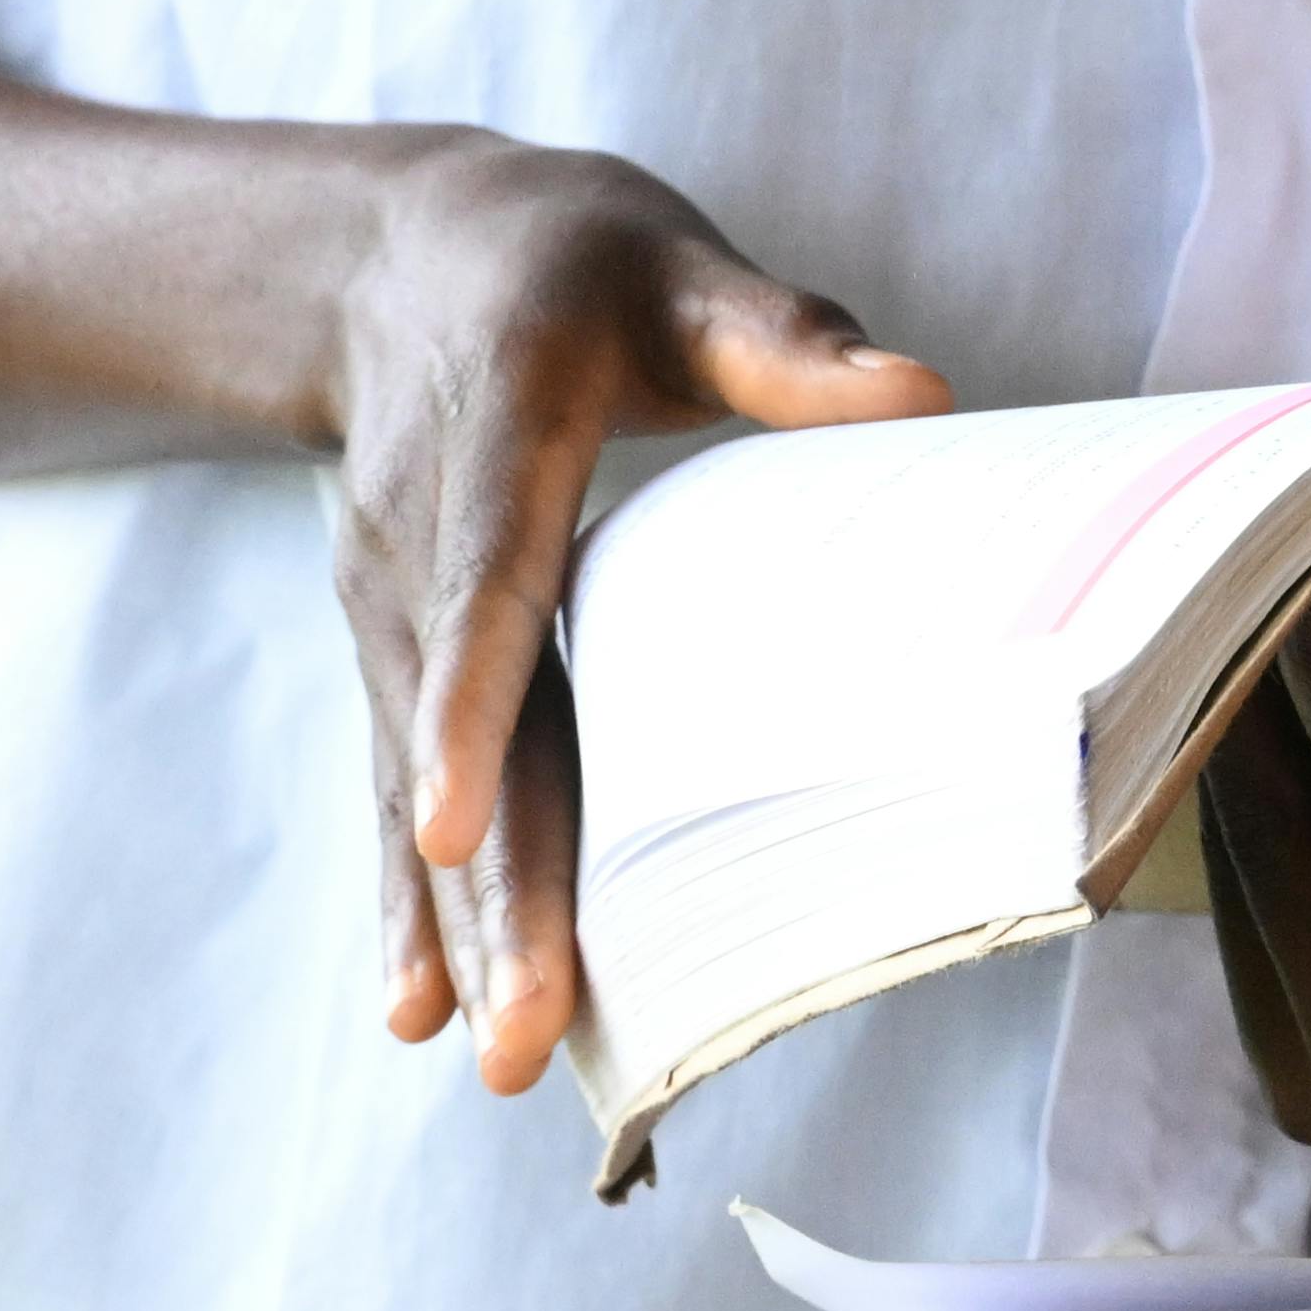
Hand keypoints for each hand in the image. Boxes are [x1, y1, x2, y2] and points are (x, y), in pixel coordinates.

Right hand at [332, 139, 949, 1093]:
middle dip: (489, 880)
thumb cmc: (568, 259)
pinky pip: (398, 780)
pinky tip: (421, 1007)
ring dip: (456, 919)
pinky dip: (413, 897)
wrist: (384, 257)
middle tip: (518, 1027)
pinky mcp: (388, 649)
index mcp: (497, 426)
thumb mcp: (674, 264)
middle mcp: (421, 531)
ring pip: (421, 775)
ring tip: (481, 1053)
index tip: (454, 818)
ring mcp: (389, 601)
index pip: (485, 575)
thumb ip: (783, 338)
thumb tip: (925, 393)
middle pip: (459, 721)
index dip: (471, 700)